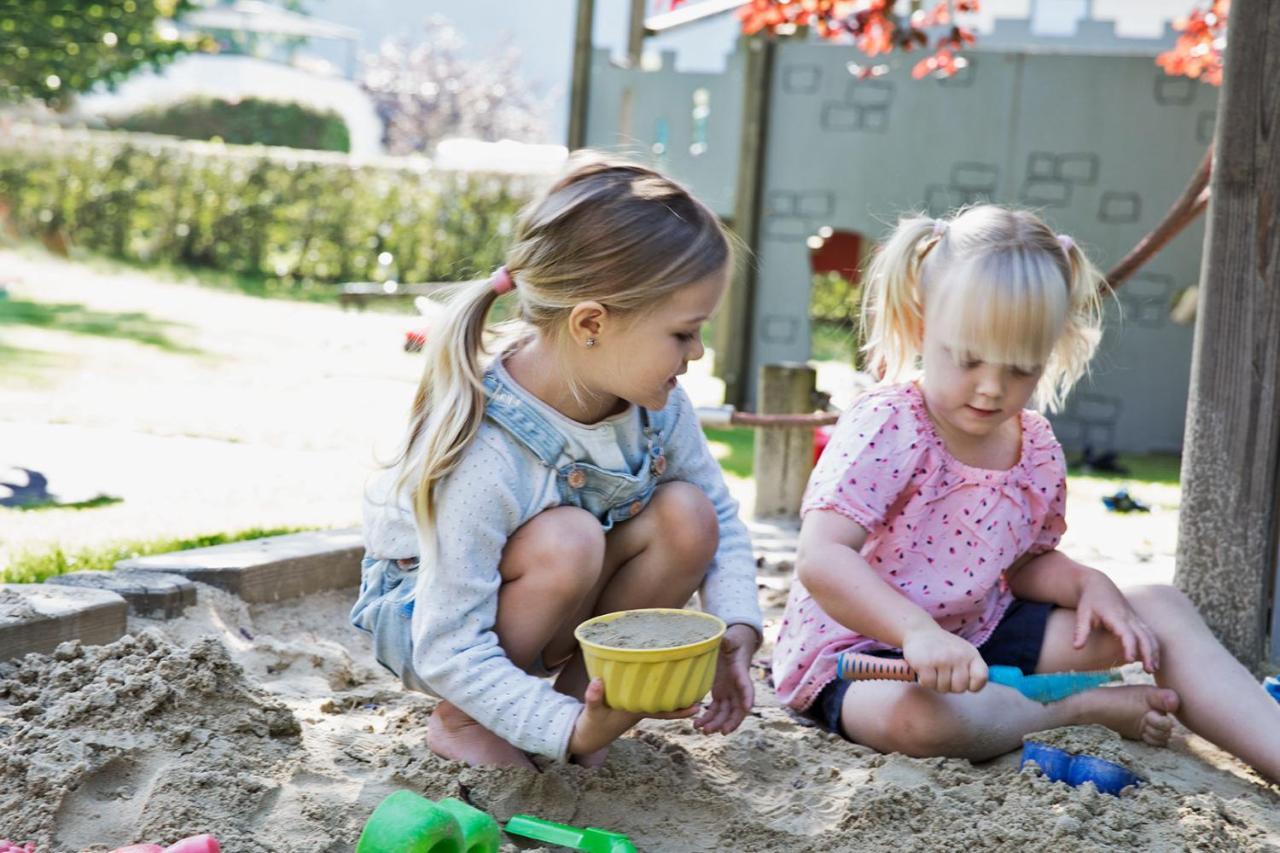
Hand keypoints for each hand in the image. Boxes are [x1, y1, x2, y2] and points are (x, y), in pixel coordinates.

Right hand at [568, 677, 696, 756]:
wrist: (587, 736)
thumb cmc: (591, 725)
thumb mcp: (591, 712)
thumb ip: (594, 698)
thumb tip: (598, 681)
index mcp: (636, 712)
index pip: (663, 712)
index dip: (681, 709)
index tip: (698, 706)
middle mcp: (641, 708)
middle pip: (667, 703)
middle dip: (683, 696)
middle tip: (704, 685)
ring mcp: (636, 706)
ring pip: (660, 698)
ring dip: (673, 690)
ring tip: (691, 676)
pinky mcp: (630, 703)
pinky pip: (649, 695)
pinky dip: (657, 687)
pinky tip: (663, 676)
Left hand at [694, 624, 758, 734]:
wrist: (731, 644)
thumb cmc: (732, 640)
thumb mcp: (731, 638)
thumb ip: (729, 640)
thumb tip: (726, 640)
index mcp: (741, 672)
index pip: (747, 686)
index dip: (748, 697)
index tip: (748, 708)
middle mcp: (737, 687)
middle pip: (738, 708)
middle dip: (732, 721)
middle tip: (721, 731)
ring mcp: (729, 692)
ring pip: (726, 714)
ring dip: (716, 724)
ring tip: (703, 731)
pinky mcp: (720, 694)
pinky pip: (715, 711)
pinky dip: (708, 719)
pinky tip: (697, 725)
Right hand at [901, 624, 987, 692]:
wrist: (920, 631)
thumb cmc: (943, 648)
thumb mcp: (963, 653)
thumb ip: (971, 670)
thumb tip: (972, 688)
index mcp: (972, 654)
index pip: (981, 678)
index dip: (972, 685)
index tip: (961, 678)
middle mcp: (959, 656)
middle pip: (960, 688)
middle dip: (950, 686)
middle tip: (943, 674)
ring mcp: (942, 659)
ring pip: (943, 688)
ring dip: (936, 683)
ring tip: (933, 669)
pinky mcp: (926, 663)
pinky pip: (929, 684)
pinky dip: (924, 681)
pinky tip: (924, 670)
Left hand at [1075, 570, 1159, 670]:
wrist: (1098, 584)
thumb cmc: (1089, 601)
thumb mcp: (1082, 614)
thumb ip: (1080, 631)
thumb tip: (1077, 647)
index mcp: (1115, 616)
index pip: (1126, 633)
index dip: (1129, 646)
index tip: (1129, 660)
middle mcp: (1129, 617)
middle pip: (1144, 636)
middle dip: (1148, 653)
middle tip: (1148, 671)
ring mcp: (1135, 618)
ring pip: (1150, 635)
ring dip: (1154, 651)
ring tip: (1153, 669)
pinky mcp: (1137, 620)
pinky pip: (1149, 634)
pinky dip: (1153, 647)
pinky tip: (1152, 660)